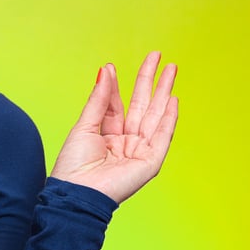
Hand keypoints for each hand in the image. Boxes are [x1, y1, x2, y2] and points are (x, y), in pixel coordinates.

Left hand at [49, 52, 178, 203]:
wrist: (76, 192)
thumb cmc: (74, 165)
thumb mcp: (86, 125)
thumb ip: (100, 99)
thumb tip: (107, 70)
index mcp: (107, 133)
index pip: (117, 104)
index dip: (117, 85)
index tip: (113, 66)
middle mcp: (125, 140)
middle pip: (142, 105)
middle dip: (151, 81)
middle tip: (159, 57)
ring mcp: (139, 150)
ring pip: (155, 115)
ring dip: (165, 92)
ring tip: (172, 69)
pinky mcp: (150, 162)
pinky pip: (162, 137)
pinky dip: (169, 119)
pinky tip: (174, 100)